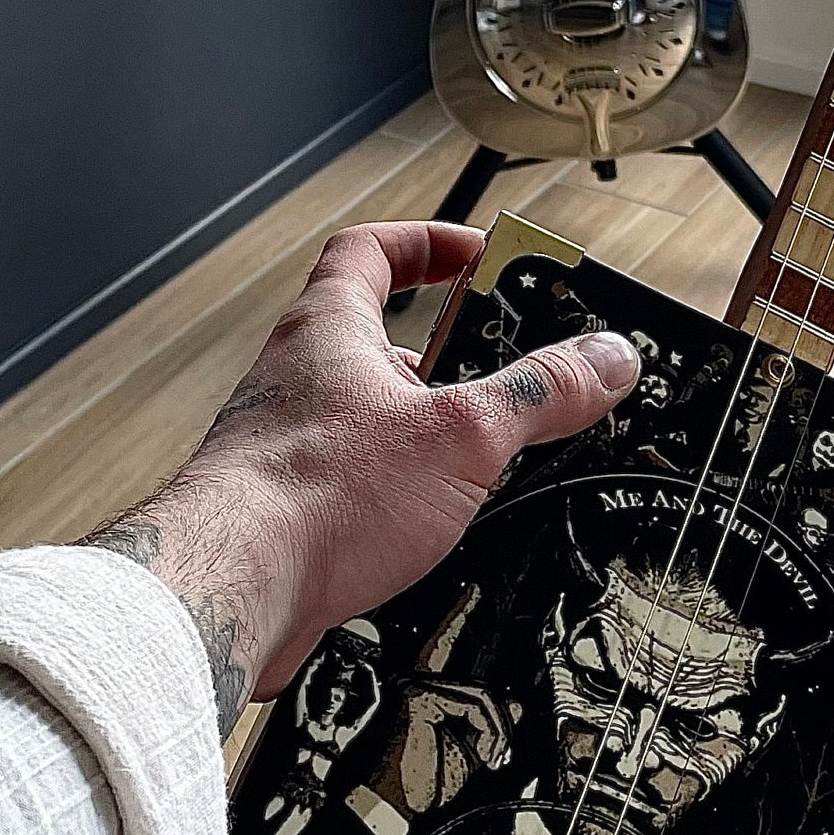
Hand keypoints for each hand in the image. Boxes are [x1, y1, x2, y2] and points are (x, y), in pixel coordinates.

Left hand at [84, 220, 637, 727]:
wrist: (229, 591)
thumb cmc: (311, 498)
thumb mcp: (460, 435)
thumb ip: (539, 395)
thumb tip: (603, 358)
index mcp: (328, 329)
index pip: (370, 250)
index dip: (427, 243)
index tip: (477, 252)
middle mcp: (295, 379)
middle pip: (371, 337)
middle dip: (443, 353)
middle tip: (497, 370)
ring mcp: (283, 446)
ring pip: (360, 416)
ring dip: (418, 429)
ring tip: (473, 456)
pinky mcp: (282, 511)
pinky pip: (348, 482)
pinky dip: (393, 492)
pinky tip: (426, 526)